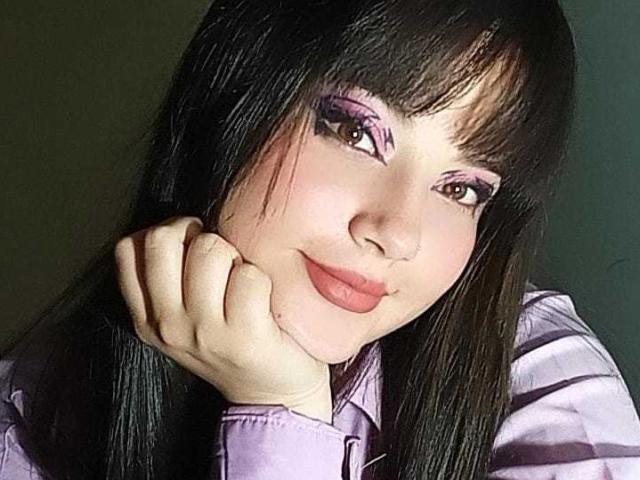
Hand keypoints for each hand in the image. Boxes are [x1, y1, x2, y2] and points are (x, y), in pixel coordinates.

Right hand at [114, 216, 331, 422]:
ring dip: (234, 256)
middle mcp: (167, 326)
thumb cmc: (231, 341)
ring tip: (242, 281)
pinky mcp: (244, 337)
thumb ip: (170, 277)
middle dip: (198, 237)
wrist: (272, 393)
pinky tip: (263, 300)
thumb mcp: (183, 317)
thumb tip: (185, 226)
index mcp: (147, 318)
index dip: (165, 232)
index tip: (190, 247)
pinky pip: (249, 276)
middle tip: (220, 260)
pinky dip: (262, 278)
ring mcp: (204, 332)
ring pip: (209, 250)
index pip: (129, 248)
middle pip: (163, 240)